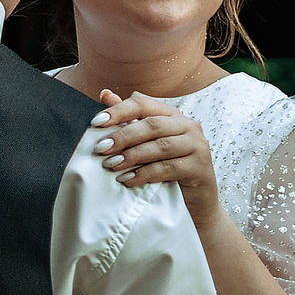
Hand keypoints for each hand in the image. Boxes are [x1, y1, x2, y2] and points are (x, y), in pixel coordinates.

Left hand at [91, 90, 218, 222]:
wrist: (196, 199)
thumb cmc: (168, 166)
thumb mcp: (147, 142)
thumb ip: (128, 119)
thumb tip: (105, 95)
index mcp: (171, 114)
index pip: (143, 104)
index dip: (119, 111)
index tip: (96, 122)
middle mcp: (186, 125)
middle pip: (152, 125)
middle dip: (123, 136)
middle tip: (101, 148)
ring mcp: (196, 145)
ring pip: (161, 146)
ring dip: (133, 155)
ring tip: (111, 165)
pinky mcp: (199, 167)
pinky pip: (169, 168)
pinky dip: (145, 174)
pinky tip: (128, 180)